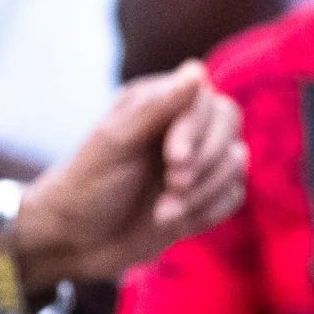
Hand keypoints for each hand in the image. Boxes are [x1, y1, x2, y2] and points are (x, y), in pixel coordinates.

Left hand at [12, 63, 245, 294]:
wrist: (78, 241)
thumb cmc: (88, 186)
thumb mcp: (116, 142)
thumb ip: (157, 106)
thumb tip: (197, 72)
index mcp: (157, 104)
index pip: (205, 100)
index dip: (197, 130)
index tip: (174, 160)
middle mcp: (181, 127)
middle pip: (229, 124)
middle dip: (206, 162)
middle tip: (172, 185)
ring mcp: (196, 163)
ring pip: (235, 163)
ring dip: (202, 194)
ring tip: (163, 213)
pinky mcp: (204, 196)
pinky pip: (233, 196)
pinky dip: (209, 212)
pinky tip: (175, 224)